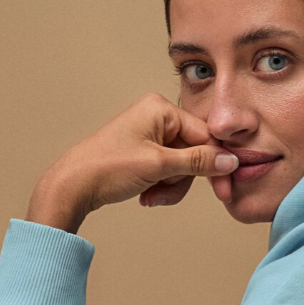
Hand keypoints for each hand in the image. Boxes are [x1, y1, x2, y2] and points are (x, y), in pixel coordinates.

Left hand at [24, 93, 239, 229]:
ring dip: (170, 187)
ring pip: (182, 167)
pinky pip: (168, 171)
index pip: (204, 135)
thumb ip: (197, 162)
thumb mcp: (158, 165)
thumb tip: (229, 161)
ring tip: (151, 196)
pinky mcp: (145, 152)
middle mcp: (157, 117)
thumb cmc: (108, 167)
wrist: (74, 185)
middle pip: (194, 153)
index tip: (224, 189)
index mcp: (161, 109)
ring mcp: (151, 135)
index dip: (215, 164)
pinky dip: (161, 187)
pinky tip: (146, 195)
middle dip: (181, 179)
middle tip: (163, 193)